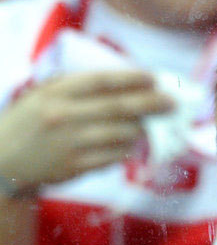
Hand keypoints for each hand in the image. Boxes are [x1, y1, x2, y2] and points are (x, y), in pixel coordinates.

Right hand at [0, 70, 172, 188]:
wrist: (3, 161)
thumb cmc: (32, 121)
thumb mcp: (45, 94)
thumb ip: (79, 86)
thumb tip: (129, 83)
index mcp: (55, 93)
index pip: (102, 81)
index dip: (132, 78)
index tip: (155, 78)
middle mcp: (63, 116)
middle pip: (119, 107)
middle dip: (151, 104)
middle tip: (172, 103)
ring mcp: (70, 143)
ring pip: (121, 134)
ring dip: (143, 129)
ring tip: (153, 125)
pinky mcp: (76, 166)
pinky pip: (115, 157)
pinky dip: (129, 149)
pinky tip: (133, 144)